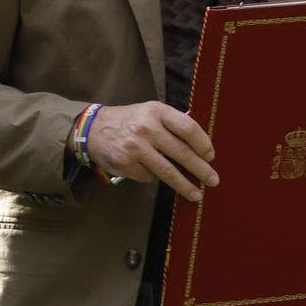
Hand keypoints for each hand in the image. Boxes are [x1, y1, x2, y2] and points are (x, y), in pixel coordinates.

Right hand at [79, 102, 219, 201]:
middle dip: (201, 169)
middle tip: (212, 180)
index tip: (211, 156)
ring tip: (197, 194)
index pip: (188, 128)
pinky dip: (155, 177)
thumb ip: (172, 124)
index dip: (203, 144)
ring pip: (168, 172)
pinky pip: (150, 177)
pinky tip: (153, 173)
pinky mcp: (127, 165)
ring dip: (185, 185)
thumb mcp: (150, 112)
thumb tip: (200, 147)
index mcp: (156, 111)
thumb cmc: (130, 120)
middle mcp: (146, 128)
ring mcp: (136, 148)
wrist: (93, 129)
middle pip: (182, 153)